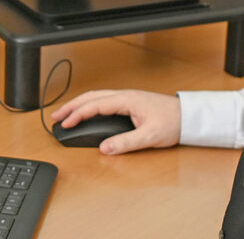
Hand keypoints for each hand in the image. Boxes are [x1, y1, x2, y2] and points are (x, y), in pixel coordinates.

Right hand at [50, 89, 180, 154]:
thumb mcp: (149, 136)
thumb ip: (126, 142)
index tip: (64, 124)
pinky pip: (103, 100)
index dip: (77, 114)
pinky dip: (89, 105)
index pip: (95, 105)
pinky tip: (85, 112)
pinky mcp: (129, 102)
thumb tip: (105, 148)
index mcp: (126, 100)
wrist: (188, 116)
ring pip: (95, 97)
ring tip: (64, 115)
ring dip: (78, 104)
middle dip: (71, 106)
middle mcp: (124, 95)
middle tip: (54, 117)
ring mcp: (126, 98)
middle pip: (90, 97)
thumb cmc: (173, 122)